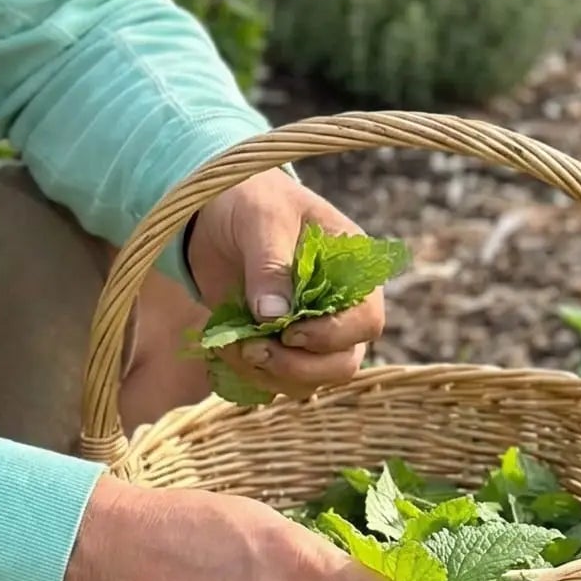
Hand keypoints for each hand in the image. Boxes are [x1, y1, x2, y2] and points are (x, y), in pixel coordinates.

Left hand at [185, 166, 383, 397]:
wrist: (213, 207)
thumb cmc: (251, 200)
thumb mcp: (263, 219)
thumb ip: (271, 264)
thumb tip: (273, 316)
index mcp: (352, 269)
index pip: (366, 319)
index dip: (334, 336)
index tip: (290, 331)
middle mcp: (338, 307)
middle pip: (343, 363)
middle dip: (298, 366)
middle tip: (254, 349)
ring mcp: (307, 331)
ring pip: (309, 380)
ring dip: (268, 374)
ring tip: (232, 344)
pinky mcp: (275, 344)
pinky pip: (274, 380)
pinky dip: (247, 374)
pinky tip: (224, 345)